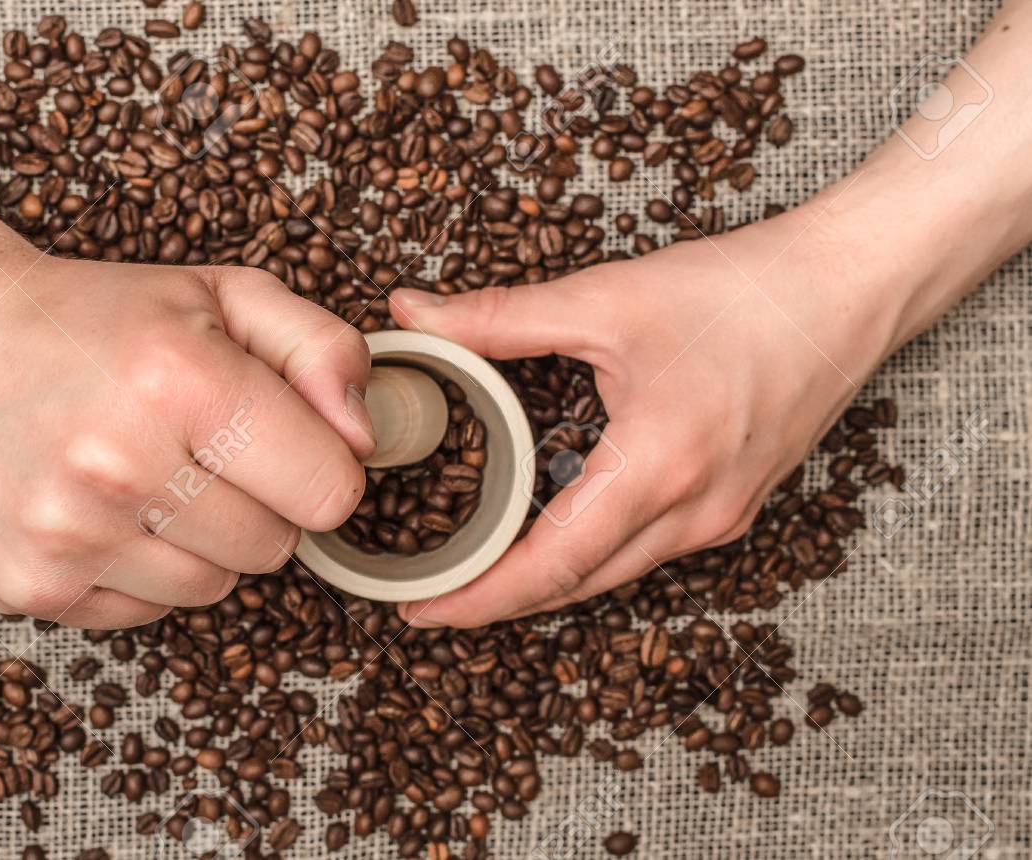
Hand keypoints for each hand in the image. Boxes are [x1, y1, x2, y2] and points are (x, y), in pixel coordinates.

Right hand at [0, 257, 373, 628]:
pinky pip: (149, 612)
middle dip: (262, 504)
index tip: (285, 443)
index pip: (330, 490)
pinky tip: (107, 509)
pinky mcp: (31, 584)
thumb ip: (322, 350)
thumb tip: (366, 439)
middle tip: (205, 451)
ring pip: (217, 588)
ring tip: (150, 476)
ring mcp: (67, 533)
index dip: (321, 467)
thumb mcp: (224, 296)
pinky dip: (145, 569)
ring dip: (204, 542)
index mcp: (180, 378)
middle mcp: (117, 462)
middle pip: (276, 548)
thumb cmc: (98, 316)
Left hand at [388, 195, 899, 627]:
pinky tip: (556, 533)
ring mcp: (724, 517)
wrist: (848, 287)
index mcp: (659, 469)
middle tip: (433, 597)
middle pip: (579, 586)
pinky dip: (594, 555)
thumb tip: (412, 311)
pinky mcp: (737, 506)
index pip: (551, 566)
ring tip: (481, 570)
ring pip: (615, 574)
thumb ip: (498, 316)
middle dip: (500, 602)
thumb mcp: (605, 299)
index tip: (423, 609)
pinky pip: (650, 551)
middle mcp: (696, 513)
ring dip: (547, 581)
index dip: (480, 598)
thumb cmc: (741, 292)